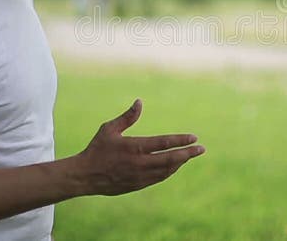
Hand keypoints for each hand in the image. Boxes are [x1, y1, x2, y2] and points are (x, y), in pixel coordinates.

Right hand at [76, 99, 204, 195]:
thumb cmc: (97, 149)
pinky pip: (159, 178)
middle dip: (188, 154)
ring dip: (180, 163)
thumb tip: (140, 102)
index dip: (180, 140)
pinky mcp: (137, 185)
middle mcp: (140, 163)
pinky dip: (169, 171)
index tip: (194, 138)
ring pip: (167, 170)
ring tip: (189, 155)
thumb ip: (127, 117)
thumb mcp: (109, 129)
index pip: (163, 143)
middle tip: (202, 149)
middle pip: (171, 159)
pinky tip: (174, 165)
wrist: (84, 176)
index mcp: (134, 147)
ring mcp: (140, 176)